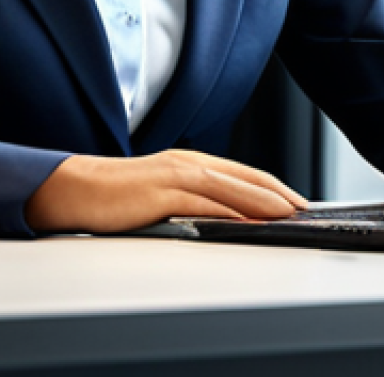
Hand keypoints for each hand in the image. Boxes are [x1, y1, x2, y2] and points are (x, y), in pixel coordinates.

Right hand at [24, 150, 308, 232]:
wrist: (76, 189)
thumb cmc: (115, 195)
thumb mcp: (160, 193)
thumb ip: (190, 200)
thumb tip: (224, 219)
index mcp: (187, 161)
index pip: (242, 173)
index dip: (273, 186)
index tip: (297, 201)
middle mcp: (186, 162)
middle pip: (244, 176)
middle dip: (279, 192)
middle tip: (307, 209)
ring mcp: (175, 175)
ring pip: (231, 187)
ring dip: (264, 201)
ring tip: (291, 214)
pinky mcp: (163, 192)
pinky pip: (205, 202)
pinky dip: (233, 211)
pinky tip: (251, 221)